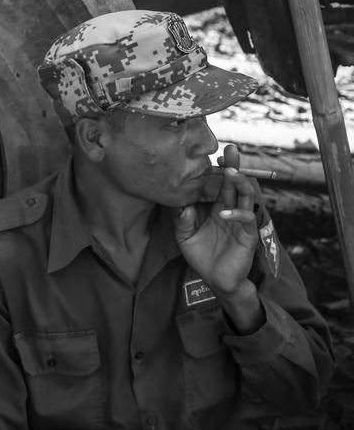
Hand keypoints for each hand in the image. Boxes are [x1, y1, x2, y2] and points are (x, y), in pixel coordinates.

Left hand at [174, 165, 257, 295]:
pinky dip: (236, 215)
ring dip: (239, 183)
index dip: (217, 170)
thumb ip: (181, 222)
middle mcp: (230, 210)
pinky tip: (224, 214)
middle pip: (234, 184)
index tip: (212, 154)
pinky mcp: (247, 235)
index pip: (218, 185)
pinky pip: (246, 220)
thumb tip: (182, 207)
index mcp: (216, 208)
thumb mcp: (185, 238)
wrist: (217, 280)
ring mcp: (240, 222)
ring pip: (245, 197)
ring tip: (231, 172)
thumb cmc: (202, 256)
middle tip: (230, 149)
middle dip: (233, 166)